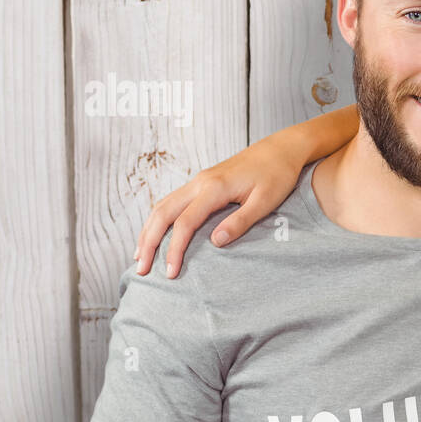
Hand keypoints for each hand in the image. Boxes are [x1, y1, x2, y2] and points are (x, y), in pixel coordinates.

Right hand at [133, 140, 303, 278]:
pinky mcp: (202, 183)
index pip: (185, 222)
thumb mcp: (266, 201)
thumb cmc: (277, 174)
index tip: (170, 272)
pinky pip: (172, 201)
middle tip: (140, 270)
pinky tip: (156, 233)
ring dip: (148, 230)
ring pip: (162, 205)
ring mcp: (199, 181)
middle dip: (148, 242)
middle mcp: (200, 183)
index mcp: (215, 188)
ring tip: (139, 256)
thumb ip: (240, 222)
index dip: (174, 249)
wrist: (281, 148)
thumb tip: (215, 243)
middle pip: (162, 213)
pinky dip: (159, 219)